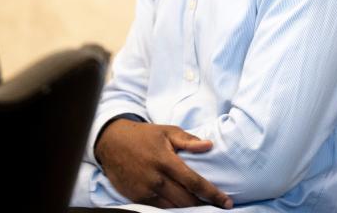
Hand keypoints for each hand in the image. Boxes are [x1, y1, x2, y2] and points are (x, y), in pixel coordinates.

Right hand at [95, 118, 232, 208]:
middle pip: (186, 200)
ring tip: (200, 207)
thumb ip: (187, 140)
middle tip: (217, 207)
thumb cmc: (142, 135)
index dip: (212, 194)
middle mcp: (156, 178)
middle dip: (204, 205)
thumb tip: (209, 145)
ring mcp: (145, 190)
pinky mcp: (136, 197)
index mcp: (165, 160)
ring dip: (188, 209)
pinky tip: (180, 205)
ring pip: (173, 207)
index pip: (194, 182)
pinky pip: (159, 208)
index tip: (227, 202)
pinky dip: (171, 208)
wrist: (110, 142)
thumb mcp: (165, 131)